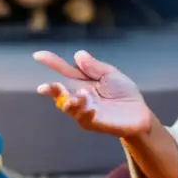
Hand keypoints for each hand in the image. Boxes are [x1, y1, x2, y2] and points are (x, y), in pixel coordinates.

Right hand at [34, 50, 150, 136]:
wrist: (139, 113)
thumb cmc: (123, 92)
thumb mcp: (111, 74)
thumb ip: (94, 67)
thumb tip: (77, 54)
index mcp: (82, 81)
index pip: (64, 70)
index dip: (51, 62)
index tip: (38, 55)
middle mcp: (79, 96)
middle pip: (59, 92)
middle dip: (52, 90)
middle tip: (49, 87)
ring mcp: (84, 110)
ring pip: (68, 107)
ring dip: (71, 101)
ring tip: (81, 95)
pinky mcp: (94, 123)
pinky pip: (84, 119)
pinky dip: (85, 113)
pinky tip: (92, 108)